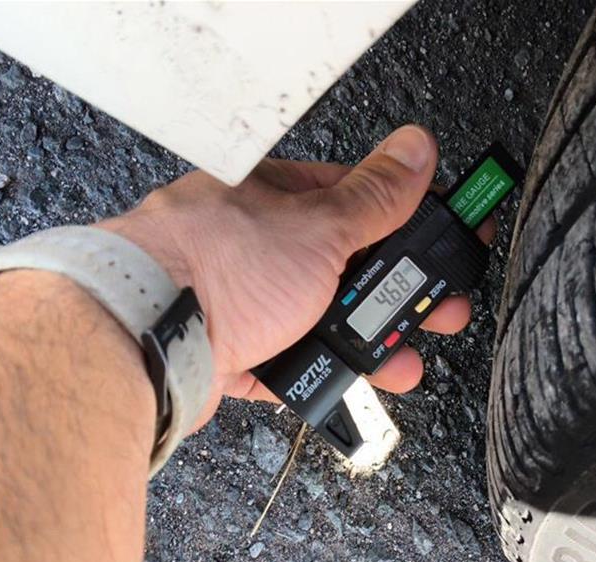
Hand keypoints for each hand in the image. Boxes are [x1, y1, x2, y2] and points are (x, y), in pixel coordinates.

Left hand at [97, 125, 493, 424]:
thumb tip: (414, 149)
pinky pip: (286, 360)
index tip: (449, 240)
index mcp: (279, 198)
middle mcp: (258, 244)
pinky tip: (346, 377)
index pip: (361, 199)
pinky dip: (318, 369)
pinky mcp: (227, 349)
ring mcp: (240, 298)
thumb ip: (373, 195)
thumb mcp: (320, 226)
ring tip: (402, 362)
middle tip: (440, 311)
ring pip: (318, 319)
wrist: (146, 336)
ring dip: (365, 341)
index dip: (412, 220)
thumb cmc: (218, 265)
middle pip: (346, 267)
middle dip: (398, 294)